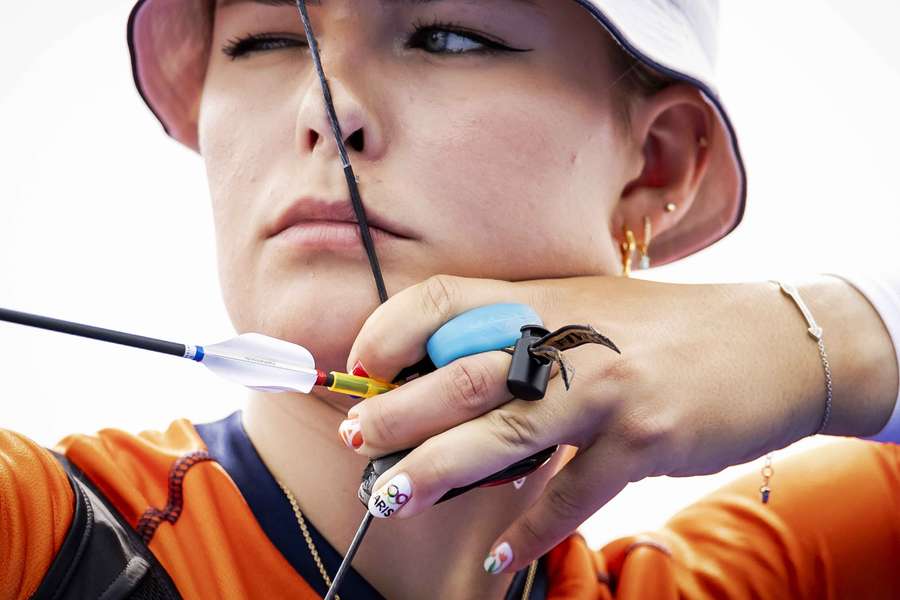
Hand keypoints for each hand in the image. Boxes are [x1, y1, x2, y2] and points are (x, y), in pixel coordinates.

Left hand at [342, 274, 896, 572]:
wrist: (771, 343)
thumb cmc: (665, 333)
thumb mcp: (589, 314)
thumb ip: (526, 340)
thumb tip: (453, 394)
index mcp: (547, 300)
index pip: (446, 300)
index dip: (392, 329)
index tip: (363, 366)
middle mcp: (571, 339)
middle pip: (462, 373)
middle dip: (398, 412)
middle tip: (356, 440)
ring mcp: (607, 390)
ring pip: (503, 435)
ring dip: (439, 470)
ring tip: (392, 497)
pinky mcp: (644, 440)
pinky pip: (571, 493)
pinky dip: (531, 529)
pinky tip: (500, 554)